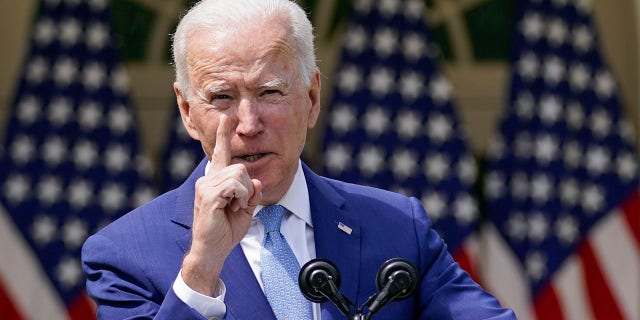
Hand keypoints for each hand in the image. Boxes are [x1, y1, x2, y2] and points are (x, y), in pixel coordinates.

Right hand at [181, 115, 262, 295]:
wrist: (212, 251)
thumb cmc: (226, 232)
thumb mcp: (245, 210)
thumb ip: (252, 194)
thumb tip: (257, 181)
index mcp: (216, 180)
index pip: (221, 154)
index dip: (224, 135)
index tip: (226, 118)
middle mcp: (208, 179)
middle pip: (240, 168)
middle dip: (248, 188)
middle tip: (239, 205)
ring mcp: (206, 186)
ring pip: (240, 175)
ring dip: (245, 195)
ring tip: (233, 208)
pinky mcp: (208, 195)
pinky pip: (235, 186)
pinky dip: (241, 198)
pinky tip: (233, 208)